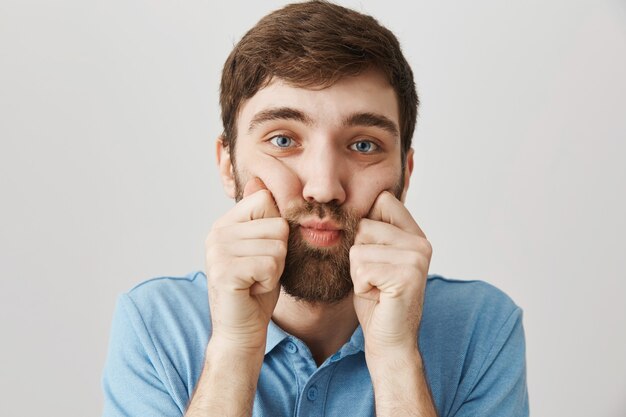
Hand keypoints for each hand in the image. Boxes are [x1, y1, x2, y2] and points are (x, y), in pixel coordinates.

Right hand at [204, 178, 287, 351]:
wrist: (242, 330)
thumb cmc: (256, 289)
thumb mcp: (264, 248)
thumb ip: (262, 217)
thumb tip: (258, 180)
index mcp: (225, 223)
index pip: (266, 201)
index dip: (276, 231)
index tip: (261, 253)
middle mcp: (217, 233)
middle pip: (277, 225)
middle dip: (279, 253)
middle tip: (259, 272)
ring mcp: (218, 251)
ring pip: (277, 245)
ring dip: (275, 269)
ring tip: (256, 280)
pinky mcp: (225, 271)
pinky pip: (270, 264)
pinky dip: (270, 281)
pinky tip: (253, 289)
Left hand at [350, 191, 431, 356]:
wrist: (389, 341)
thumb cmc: (376, 300)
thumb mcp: (372, 257)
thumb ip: (370, 231)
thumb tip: (346, 205)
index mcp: (414, 234)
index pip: (383, 200)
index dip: (365, 226)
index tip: (373, 255)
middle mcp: (420, 242)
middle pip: (363, 225)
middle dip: (357, 254)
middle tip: (375, 278)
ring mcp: (416, 257)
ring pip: (358, 247)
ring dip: (357, 272)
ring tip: (376, 287)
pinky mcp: (407, 274)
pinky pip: (361, 267)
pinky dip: (360, 285)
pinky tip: (377, 296)